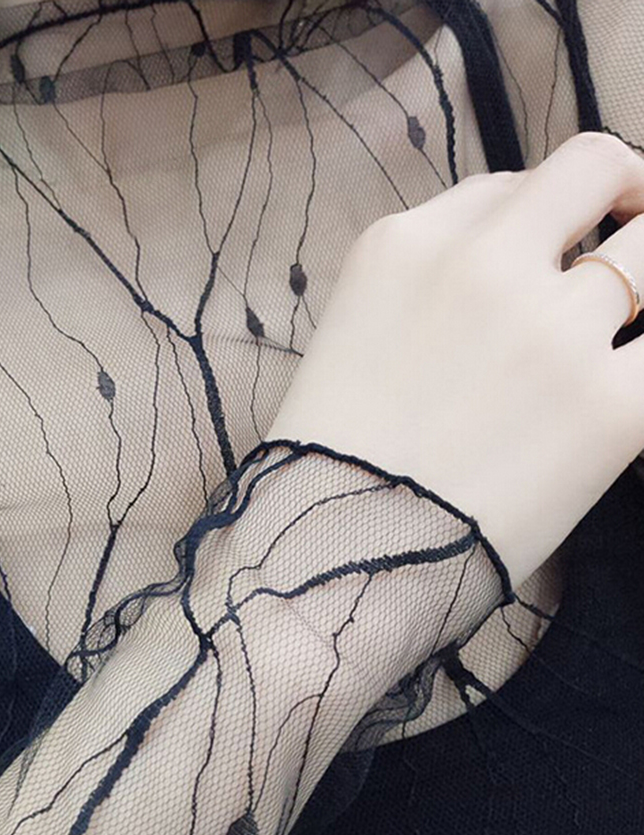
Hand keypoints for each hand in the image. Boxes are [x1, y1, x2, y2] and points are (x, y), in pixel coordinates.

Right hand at [266, 130, 643, 590]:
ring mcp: (551, 328)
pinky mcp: (609, 406)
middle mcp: (482, 263)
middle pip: (595, 167)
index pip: (508, 186)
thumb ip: (425, 285)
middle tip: (634, 238)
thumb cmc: (329, 461)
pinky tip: (624, 392)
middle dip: (627, 193)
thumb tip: (516, 271)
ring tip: (618, 333)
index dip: (539, 221)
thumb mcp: (351, 337)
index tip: (546, 260)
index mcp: (404, 245)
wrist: (334, 557)